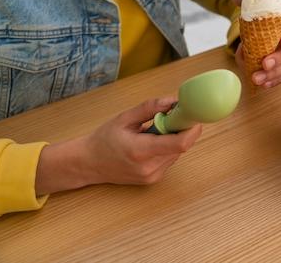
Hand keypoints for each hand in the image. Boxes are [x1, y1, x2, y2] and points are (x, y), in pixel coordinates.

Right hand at [82, 97, 201, 184]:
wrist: (88, 164)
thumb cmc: (104, 139)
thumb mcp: (124, 118)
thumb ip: (150, 108)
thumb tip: (173, 101)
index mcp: (141, 151)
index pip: (180, 144)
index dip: (192, 129)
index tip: (192, 116)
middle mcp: (149, 167)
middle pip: (181, 146)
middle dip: (179, 130)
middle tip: (165, 120)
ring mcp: (152, 176)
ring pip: (177, 153)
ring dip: (172, 140)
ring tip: (150, 134)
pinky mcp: (154, 180)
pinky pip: (170, 159)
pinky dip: (166, 149)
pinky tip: (149, 146)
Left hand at [236, 20, 280, 87]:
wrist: (251, 54)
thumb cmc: (253, 41)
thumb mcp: (248, 38)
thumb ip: (248, 42)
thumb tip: (245, 48)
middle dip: (279, 58)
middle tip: (265, 64)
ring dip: (273, 73)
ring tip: (258, 78)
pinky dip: (273, 81)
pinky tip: (264, 84)